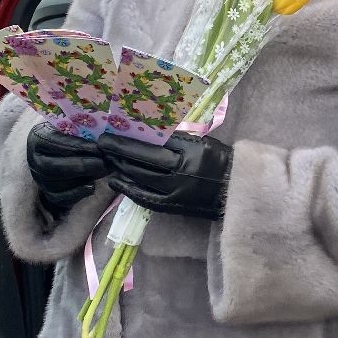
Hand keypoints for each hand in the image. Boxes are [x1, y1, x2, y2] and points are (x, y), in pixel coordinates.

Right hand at [26, 123, 111, 215]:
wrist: (63, 148)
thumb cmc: (73, 134)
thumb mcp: (74, 126)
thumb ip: (83, 130)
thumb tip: (103, 139)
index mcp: (38, 137)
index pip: (54, 142)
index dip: (77, 146)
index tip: (98, 147)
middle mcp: (34, 159)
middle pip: (52, 167)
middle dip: (80, 166)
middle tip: (103, 163)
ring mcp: (39, 178)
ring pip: (55, 184)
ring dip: (81, 179)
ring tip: (102, 172)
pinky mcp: (48, 193)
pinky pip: (60, 198)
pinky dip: (77, 193)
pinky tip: (92, 186)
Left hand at [98, 130, 231, 220]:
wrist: (235, 189)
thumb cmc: (219, 160)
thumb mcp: (202, 142)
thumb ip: (177, 138)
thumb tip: (147, 132)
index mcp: (191, 151)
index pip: (154, 143)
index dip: (130, 140)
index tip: (111, 135)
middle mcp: (182, 171)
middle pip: (143, 160)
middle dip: (119, 152)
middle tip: (102, 146)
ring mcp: (176, 190)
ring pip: (141, 178)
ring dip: (121, 168)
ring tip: (107, 160)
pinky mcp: (173, 205)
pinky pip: (146, 198)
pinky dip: (129, 189)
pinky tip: (116, 182)